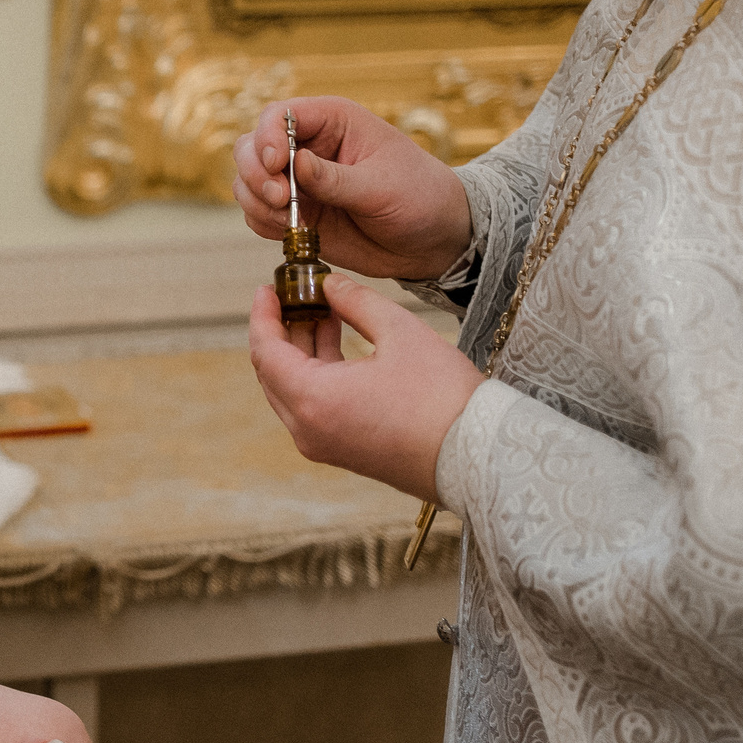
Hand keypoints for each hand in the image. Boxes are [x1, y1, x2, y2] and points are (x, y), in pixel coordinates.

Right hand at [233, 97, 473, 280]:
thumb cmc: (418, 197)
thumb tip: (296, 163)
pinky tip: (291, 232)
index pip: (280, 115)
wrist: (431, 239)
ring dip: (257, 201)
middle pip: (251, 146)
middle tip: (281, 199)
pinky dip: (263, 223)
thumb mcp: (381, 187)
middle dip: (255, 174)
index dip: (268, 137)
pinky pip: (257, 214)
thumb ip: (335, 178)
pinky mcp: (293, 213)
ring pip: (247, 181)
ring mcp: (297, 181)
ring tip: (289, 221)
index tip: (277, 165)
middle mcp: (307, 146)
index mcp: (333, 121)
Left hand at [248, 276, 482, 504]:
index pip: (265, 352)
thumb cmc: (444, 398)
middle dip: (280, 330)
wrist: (479, 458)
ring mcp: (325, 446)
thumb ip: (356, 302)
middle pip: (272, 373)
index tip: (266, 288)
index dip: (262, 314)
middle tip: (294, 295)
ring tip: (322, 311)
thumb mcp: (400, 332)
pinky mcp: (345, 452)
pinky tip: (338, 343)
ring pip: (293, 391)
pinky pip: (314, 408)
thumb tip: (330, 284)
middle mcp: (309, 430)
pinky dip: (318, 374)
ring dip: (301, 351)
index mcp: (313, 401)